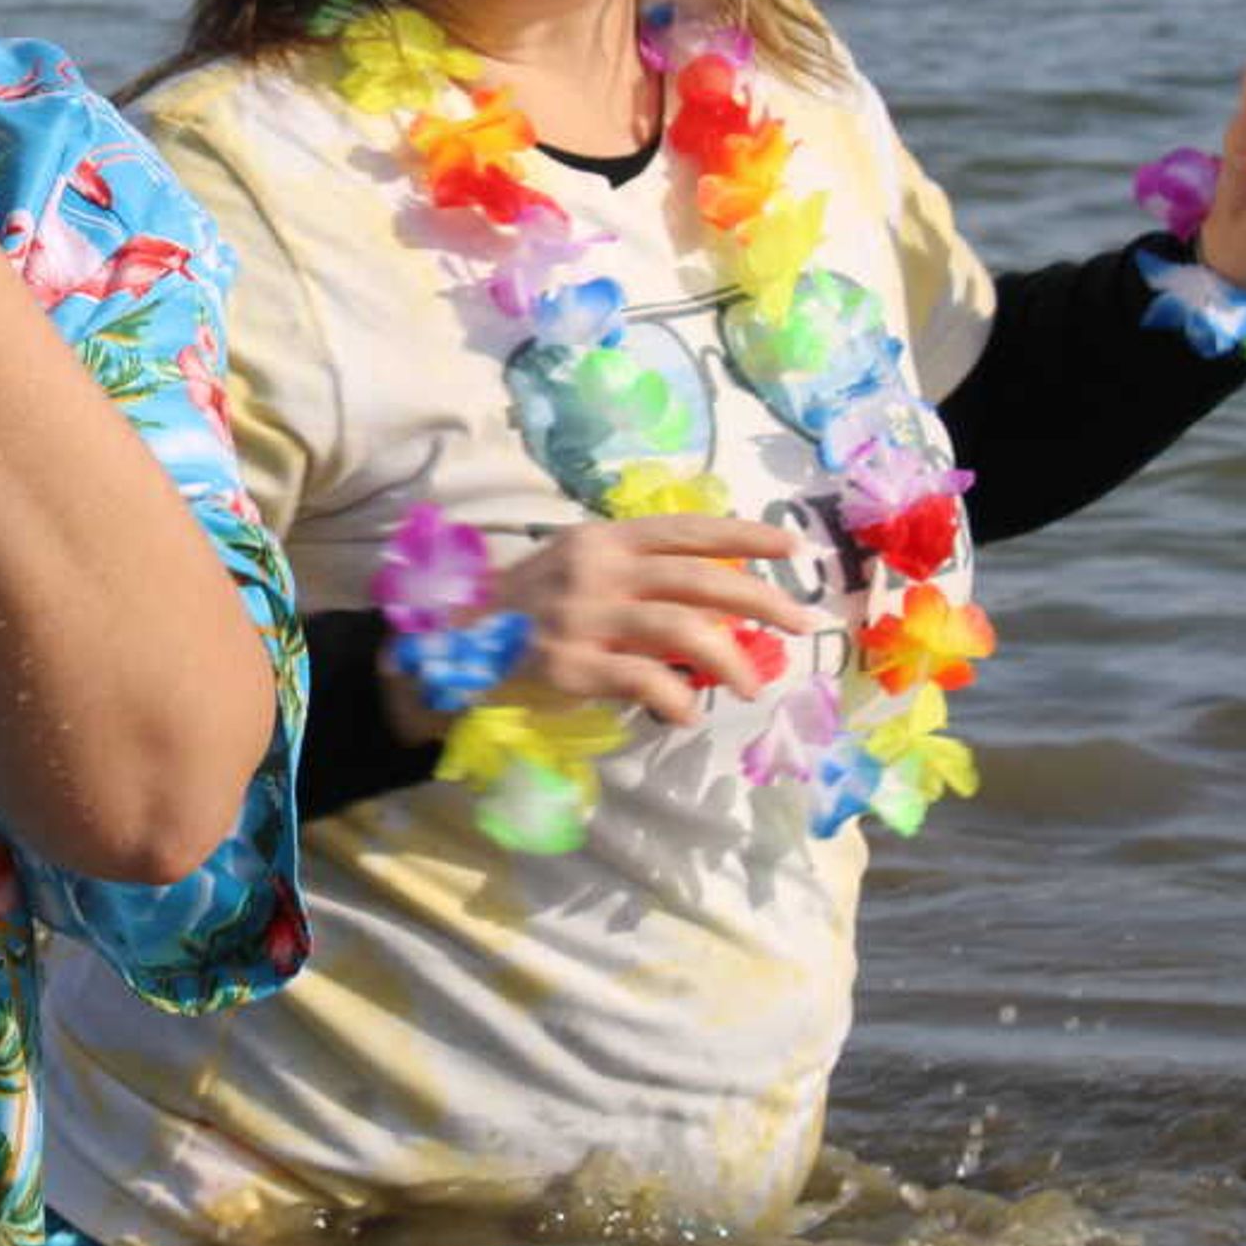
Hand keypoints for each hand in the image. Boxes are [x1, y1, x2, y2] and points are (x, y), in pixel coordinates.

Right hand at [449, 515, 822, 728]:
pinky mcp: (571, 667)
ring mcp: (584, 618)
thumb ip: (631, 574)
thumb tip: (711, 599)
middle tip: (800, 624)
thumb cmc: (520, 609)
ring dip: (729, 661)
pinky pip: (646, 682)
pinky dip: (678, 701)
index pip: (685, 530)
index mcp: (600, 540)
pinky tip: (685, 714)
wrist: (445, 647)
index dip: (744, 536)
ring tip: (748, 687)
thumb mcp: (573, 570)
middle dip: (760, 600)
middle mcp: (597, 571)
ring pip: (684, 631)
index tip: (792, 547)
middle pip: (699, 579)